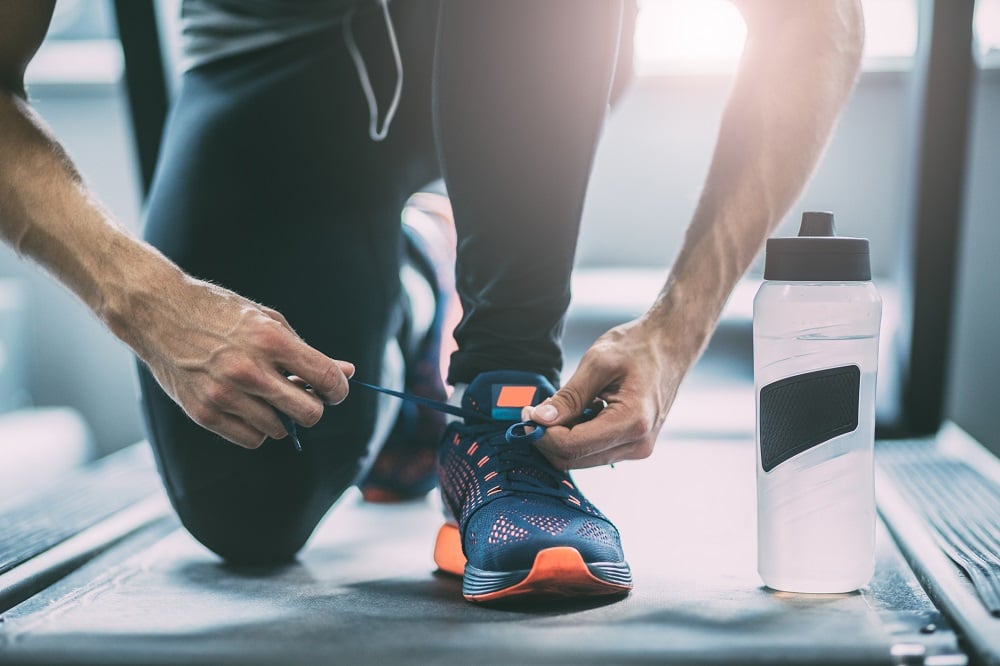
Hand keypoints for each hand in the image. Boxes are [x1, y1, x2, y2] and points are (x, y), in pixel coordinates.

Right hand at [127, 275, 353, 448]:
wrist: (159, 313)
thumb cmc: (221, 313)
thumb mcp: (269, 321)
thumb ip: (308, 353)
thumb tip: (348, 373)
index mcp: (270, 340)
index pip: (325, 378)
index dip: (339, 388)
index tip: (335, 389)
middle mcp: (249, 370)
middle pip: (309, 413)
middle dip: (314, 406)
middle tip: (303, 394)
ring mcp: (224, 394)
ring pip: (280, 429)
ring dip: (283, 417)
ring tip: (268, 394)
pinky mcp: (203, 413)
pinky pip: (252, 439)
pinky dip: (258, 428)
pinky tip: (249, 407)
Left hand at [523, 317, 690, 468]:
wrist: (671, 345)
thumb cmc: (637, 346)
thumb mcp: (597, 363)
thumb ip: (568, 396)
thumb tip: (539, 419)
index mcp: (632, 422)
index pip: (572, 446)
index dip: (542, 434)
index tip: (527, 412)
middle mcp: (638, 444)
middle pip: (574, 459)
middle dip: (547, 439)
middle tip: (533, 411)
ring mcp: (638, 448)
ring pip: (581, 459)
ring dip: (561, 438)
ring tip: (558, 407)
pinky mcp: (633, 445)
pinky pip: (594, 451)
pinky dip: (576, 436)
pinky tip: (578, 412)